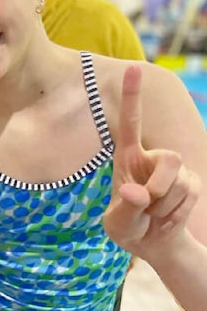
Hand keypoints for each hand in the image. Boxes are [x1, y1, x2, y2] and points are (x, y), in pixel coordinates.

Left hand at [103, 65, 200, 257]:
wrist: (153, 243)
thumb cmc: (128, 227)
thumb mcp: (117, 224)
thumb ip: (125, 208)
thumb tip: (135, 192)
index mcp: (127, 158)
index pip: (131, 122)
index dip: (134, 96)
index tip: (135, 67)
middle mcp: (152, 158)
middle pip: (170, 159)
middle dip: (160, 188)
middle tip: (147, 206)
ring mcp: (175, 170)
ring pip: (180, 181)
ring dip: (165, 205)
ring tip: (152, 214)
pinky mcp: (192, 183)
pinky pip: (190, 195)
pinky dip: (176, 213)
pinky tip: (166, 218)